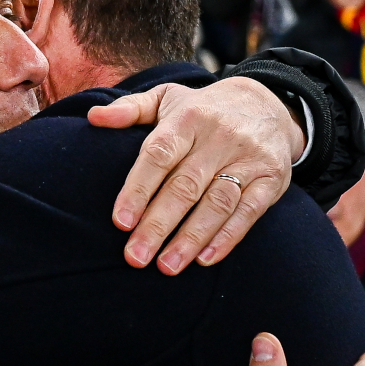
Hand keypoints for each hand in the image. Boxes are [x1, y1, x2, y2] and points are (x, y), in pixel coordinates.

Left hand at [88, 77, 303, 273]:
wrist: (270, 104)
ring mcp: (248, 159)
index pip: (159, 155)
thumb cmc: (203, 110)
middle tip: (135, 257)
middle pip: (185, 186)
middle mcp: (220, 137)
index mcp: (188, 118)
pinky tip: (204, 259)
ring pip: (217, 203)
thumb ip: (130, 109)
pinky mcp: (271, 179)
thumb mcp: (168, 99)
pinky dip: (227, 237)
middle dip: (158, 225)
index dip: (138, 189)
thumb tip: (93, 117)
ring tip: (166, 266)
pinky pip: (248, 212)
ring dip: (190, 238)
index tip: (120, 222)